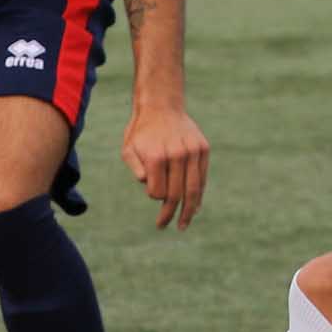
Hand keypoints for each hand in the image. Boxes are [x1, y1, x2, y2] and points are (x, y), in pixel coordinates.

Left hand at [121, 102, 210, 229]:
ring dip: (188, 211)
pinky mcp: (203, 149)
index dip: (154, 197)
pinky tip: (194, 207)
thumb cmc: (141, 131)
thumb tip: (147, 185)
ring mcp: (192, 152)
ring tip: (183, 224)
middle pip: (176, 194)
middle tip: (163, 226)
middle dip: (170, 214)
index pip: (158, 192)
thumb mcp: (128, 149)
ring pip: (193, 189)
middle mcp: (177, 155)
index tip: (152, 195)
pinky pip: (202, 177)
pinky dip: (199, 194)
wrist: (162, 105)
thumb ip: (135, 168)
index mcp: (157, 156)